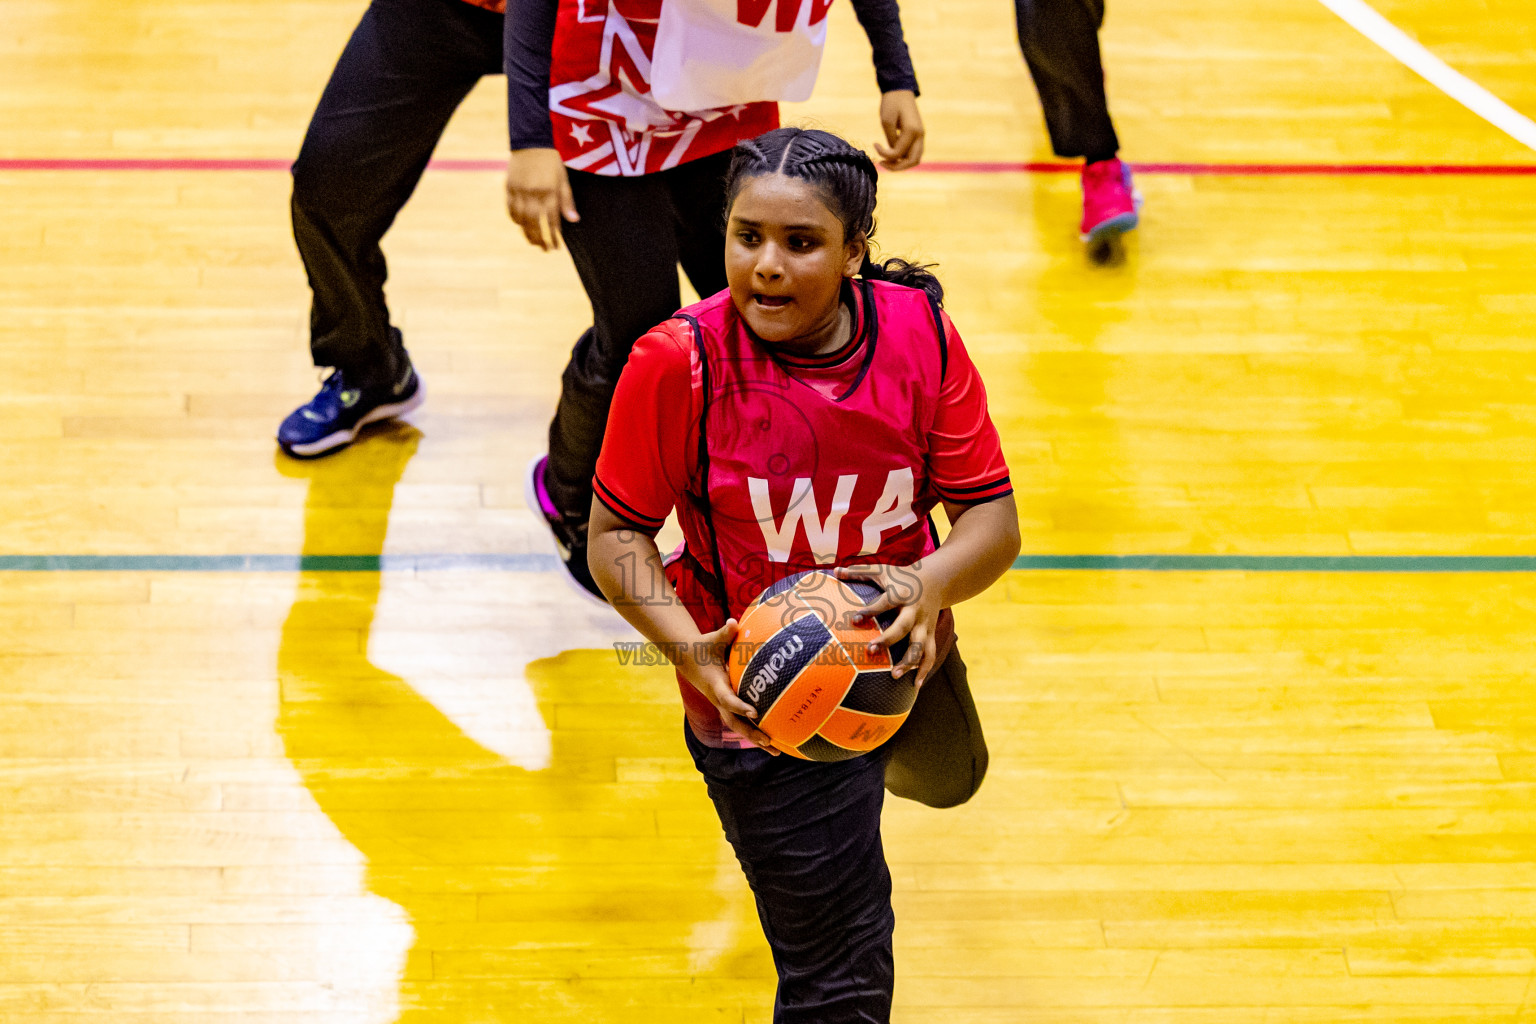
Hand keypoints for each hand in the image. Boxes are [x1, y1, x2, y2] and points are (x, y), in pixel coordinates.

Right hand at [505, 148, 578, 250]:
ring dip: (526, 233)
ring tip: (532, 241)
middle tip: (544, 249)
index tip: (556, 247)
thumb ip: (567, 201)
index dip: (554, 237)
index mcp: (549, 192)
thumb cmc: (551, 161)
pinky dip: (515, 219)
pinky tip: (520, 225)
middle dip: (539, 240)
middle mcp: (534, 193)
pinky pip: (510, 208)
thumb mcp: (563, 179)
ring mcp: (519, 191)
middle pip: (535, 224)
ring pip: (521, 219)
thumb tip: (574, 220)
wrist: (531, 142)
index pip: (552, 221)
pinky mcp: (509, 187)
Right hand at [680, 618, 779, 753]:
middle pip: (735, 722)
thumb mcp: (713, 639)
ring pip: (739, 726)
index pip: (728, 699)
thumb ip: (725, 633)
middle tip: (769, 741)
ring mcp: (722, 706)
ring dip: (756, 739)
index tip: (755, 713)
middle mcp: (718, 699)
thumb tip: (734, 622)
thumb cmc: (704, 647)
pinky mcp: (727, 707)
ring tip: (777, 751)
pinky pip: (742, 722)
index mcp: (715, 685)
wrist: (689, 659)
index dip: (740, 707)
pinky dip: (755, 731)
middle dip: (751, 733)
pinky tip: (774, 739)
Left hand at [835, 562, 940, 686]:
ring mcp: (924, 624)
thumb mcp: (882, 570)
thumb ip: (859, 571)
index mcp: (901, 593)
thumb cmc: (902, 576)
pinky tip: (916, 686)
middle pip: (902, 627)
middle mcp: (914, 610)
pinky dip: (924, 670)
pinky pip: (929, 654)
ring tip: (894, 676)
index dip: (869, 611)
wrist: (937, 579)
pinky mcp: (931, 634)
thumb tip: (834, 570)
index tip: (853, 619)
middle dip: (888, 640)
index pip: (884, 603)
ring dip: (909, 661)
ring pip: (920, 645)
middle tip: (870, 650)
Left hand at [875, 90, 923, 170]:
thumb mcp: (886, 121)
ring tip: (887, 161)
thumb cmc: (892, 103)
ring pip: (915, 158)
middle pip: (913, 161)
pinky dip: (904, 157)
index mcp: (912, 131)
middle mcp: (920, 135)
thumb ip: (891, 140)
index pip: (899, 153)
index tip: (875, 145)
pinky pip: (914, 152)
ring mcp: (921, 135)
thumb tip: (893, 154)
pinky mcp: (918, 134)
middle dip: (897, 167)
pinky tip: (892, 153)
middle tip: (882, 163)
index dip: (884, 154)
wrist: (900, 89)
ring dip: (902, 164)